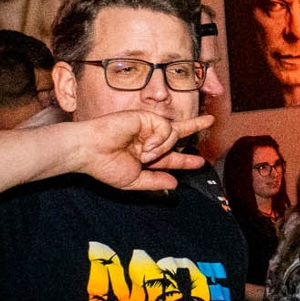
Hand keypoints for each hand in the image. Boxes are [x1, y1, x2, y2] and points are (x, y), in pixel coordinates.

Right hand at [64, 110, 212, 189]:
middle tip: (210, 120)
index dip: (185, 160)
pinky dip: (159, 139)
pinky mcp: (145, 116)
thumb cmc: (105, 166)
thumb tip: (175, 184)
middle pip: (176, 134)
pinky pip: (166, 128)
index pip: (170, 157)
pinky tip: (145, 145)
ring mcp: (146, 127)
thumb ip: (155, 181)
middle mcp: (147, 139)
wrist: (90, 151)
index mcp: (145, 154)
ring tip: (144, 154)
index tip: (199, 162)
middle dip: (194, 126)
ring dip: (162, 148)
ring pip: (172, 135)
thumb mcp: (134, 180)